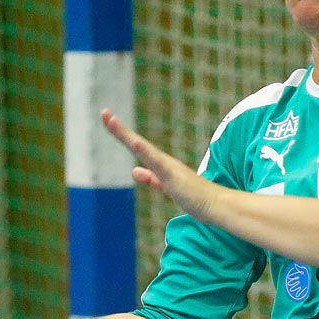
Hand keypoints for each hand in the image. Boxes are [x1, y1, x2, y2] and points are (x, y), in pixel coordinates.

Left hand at [100, 108, 220, 222]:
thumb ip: (151, 179)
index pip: (136, 147)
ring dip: (126, 135)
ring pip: (142, 148)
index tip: (108, 119)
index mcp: (159, 164)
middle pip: (135, 143)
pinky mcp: (172, 175)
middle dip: (118, 129)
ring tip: (111, 120)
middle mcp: (161, 161)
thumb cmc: (195, 197)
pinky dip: (145, 151)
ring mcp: (166, 166)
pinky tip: (135, 142)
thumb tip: (134, 170)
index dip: (121, 133)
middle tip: (103, 113)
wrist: (215, 205)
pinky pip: (156, 162)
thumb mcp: (166, 187)